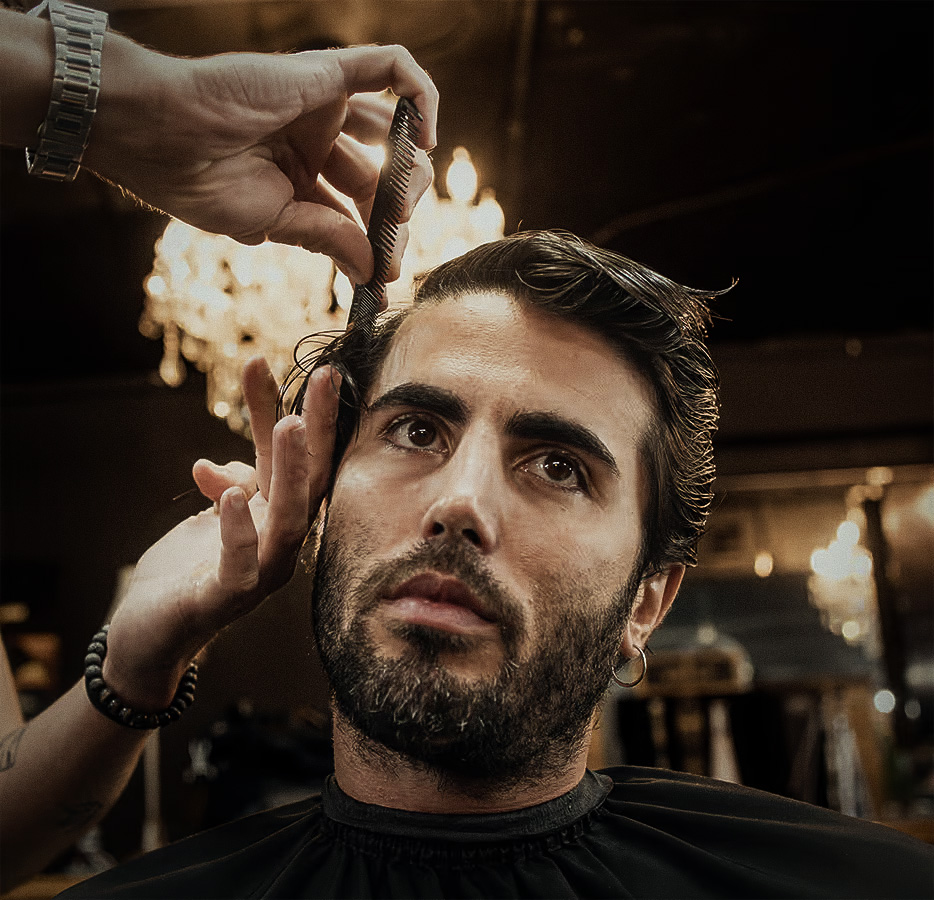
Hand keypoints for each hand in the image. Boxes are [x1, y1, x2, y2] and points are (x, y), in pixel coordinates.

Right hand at [83, 39, 437, 283]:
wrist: (159, 134)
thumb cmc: (198, 181)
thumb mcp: (273, 222)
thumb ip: (329, 238)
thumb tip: (373, 272)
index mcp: (299, 178)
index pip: (357, 210)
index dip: (378, 242)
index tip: (386, 278)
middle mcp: (316, 141)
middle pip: (382, 176)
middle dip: (395, 216)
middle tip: (393, 246)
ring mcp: (323, 105)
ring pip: (395, 131)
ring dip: (411, 171)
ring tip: (401, 205)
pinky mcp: (327, 73)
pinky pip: (391, 69)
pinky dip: (421, 95)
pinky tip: (425, 137)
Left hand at [103, 357, 339, 709]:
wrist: (152, 635)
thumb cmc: (188, 572)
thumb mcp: (213, 514)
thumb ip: (229, 482)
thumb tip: (217, 467)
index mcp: (276, 518)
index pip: (298, 461)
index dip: (309, 416)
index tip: (320, 370)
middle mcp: (278, 545)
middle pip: (308, 484)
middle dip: (317, 431)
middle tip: (323, 380)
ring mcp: (257, 575)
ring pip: (286, 522)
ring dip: (289, 473)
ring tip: (290, 424)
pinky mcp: (222, 600)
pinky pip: (238, 567)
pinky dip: (236, 533)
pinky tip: (229, 496)